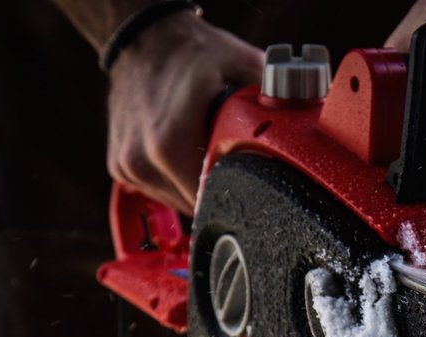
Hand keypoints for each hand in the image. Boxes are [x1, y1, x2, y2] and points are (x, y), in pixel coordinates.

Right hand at [105, 13, 262, 214]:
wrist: (143, 39)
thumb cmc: (193, 53)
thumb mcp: (243, 66)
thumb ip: (274, 103)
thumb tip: (304, 130)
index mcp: (169, 145)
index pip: (214, 202)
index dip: (242, 196)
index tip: (256, 185)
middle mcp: (143, 161)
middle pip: (198, 206)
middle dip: (224, 191)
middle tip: (236, 163)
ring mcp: (128, 167)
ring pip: (179, 203)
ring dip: (199, 187)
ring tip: (208, 153)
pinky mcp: (121, 168)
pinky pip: (162, 192)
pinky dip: (179, 180)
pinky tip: (188, 154)